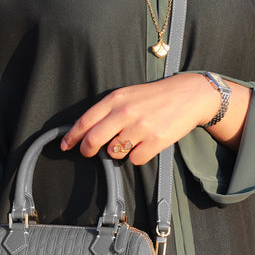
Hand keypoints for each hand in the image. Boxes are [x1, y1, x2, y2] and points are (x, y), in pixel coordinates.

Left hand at [60, 73, 223, 164]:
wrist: (189, 95)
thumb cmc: (155, 96)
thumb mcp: (128, 95)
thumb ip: (107, 110)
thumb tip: (87, 131)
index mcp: (116, 99)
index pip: (85, 121)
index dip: (72, 136)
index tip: (65, 145)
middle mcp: (126, 113)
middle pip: (94, 140)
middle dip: (87, 150)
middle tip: (89, 152)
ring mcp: (141, 128)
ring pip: (114, 152)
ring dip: (118, 151)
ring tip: (130, 140)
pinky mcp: (156, 141)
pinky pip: (135, 159)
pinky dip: (137, 156)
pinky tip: (145, 144)